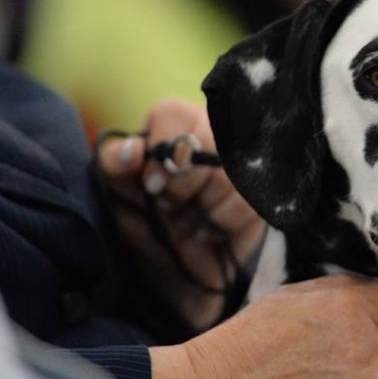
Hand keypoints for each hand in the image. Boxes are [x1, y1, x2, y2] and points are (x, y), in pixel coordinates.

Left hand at [97, 99, 264, 330]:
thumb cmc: (145, 216)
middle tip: (171, 206)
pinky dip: (221, 223)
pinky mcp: (263, 191)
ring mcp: (244, 159)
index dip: (161, 153)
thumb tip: (132, 150)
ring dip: (201, 208)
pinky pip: (247, 202)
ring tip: (189, 219)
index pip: (173, 114)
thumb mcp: (118, 190)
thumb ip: (114, 162)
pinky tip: (209, 228)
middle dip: (182, 186)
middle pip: (206, 142)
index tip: (152, 186)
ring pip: (228, 175)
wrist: (175, 265)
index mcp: (176, 120)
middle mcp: (214, 129)